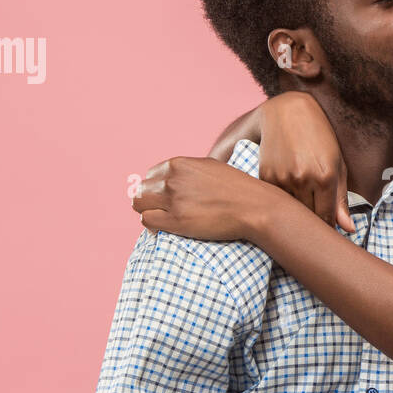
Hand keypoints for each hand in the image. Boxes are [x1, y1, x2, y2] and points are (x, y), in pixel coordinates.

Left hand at [133, 156, 285, 241]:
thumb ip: (189, 169)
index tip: (165, 198)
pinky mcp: (176, 221)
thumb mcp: (211, 167)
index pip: (150, 175)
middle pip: (140, 190)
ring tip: (162, 219)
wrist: (254, 207)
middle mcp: (172, 179)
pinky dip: (152, 226)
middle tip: (162, 211)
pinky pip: (147, 221)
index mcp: (179, 163)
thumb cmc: (238, 189)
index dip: (156, 187)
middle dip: (149, 200)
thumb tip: (177, 176)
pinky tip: (164, 228)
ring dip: (148, 212)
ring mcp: (173, 200)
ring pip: (138, 205)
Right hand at [258, 92, 354, 232]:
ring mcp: (282, 178)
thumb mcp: (337, 165)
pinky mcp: (265, 175)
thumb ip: (342, 199)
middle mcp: (303, 179)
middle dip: (312, 219)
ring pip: (290, 209)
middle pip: (308, 217)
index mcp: (326, 177)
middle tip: (314, 214)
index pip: (327, 219)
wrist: (288, 112)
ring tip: (301, 197)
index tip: (328, 228)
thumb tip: (348, 230)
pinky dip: (281, 198)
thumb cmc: (320, 137)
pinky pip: (275, 198)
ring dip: (295, 209)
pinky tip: (287, 187)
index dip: (328, 226)